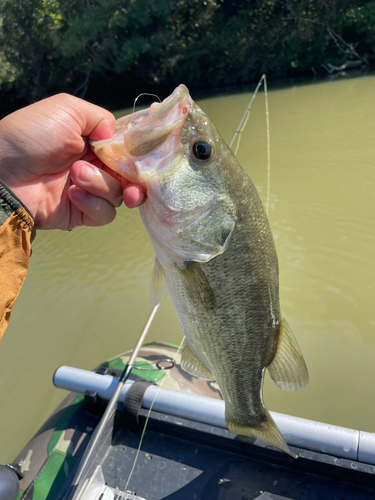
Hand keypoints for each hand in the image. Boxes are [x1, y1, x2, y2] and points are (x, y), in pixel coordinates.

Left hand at [0, 94, 145, 229]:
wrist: (3, 172)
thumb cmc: (31, 136)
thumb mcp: (67, 110)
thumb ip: (100, 118)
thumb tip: (117, 137)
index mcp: (93, 142)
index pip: (127, 152)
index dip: (139, 157)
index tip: (144, 160)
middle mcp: (95, 166)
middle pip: (130, 178)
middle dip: (134, 182)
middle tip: (131, 187)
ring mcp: (89, 191)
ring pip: (118, 195)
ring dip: (101, 185)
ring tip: (76, 175)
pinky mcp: (81, 213)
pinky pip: (105, 214)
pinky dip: (93, 203)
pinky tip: (72, 193)